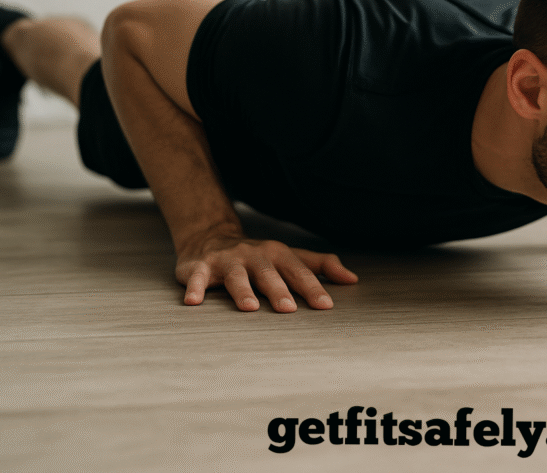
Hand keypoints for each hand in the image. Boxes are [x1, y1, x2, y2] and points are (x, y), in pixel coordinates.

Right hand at [176, 234, 358, 311]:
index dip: (312, 288)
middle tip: (288, 310)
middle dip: (278, 290)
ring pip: (236, 276)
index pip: (299, 272)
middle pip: (268, 274)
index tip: (326, 306)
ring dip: (243, 291)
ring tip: (250, 307)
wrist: (210, 236)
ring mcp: (228, 261)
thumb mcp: (290, 257)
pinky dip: (195, 288)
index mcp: (278, 255)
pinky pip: (197, 278)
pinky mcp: (201, 267)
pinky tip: (193, 301)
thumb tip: (352, 279)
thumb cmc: (258, 255)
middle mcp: (254, 256)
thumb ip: (321, 266)